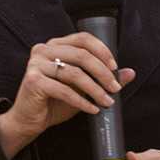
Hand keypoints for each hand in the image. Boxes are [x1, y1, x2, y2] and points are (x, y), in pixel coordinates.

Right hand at [0, 33, 134, 157]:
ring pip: (75, 73)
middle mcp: (43, 50)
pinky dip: (82, 101)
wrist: (29, 120)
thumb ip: (102, 78)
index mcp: (54, 46)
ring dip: (95, 89)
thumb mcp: (82, 88)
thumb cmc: (54, 101)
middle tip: (115, 88)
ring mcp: (36, 64)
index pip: (83, 39)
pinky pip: (64, 90)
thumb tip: (129, 72)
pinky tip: (92, 109)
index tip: (115, 68)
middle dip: (103, 73)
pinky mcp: (33, 81)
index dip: (102, 51)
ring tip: (107, 102)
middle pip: (81, 55)